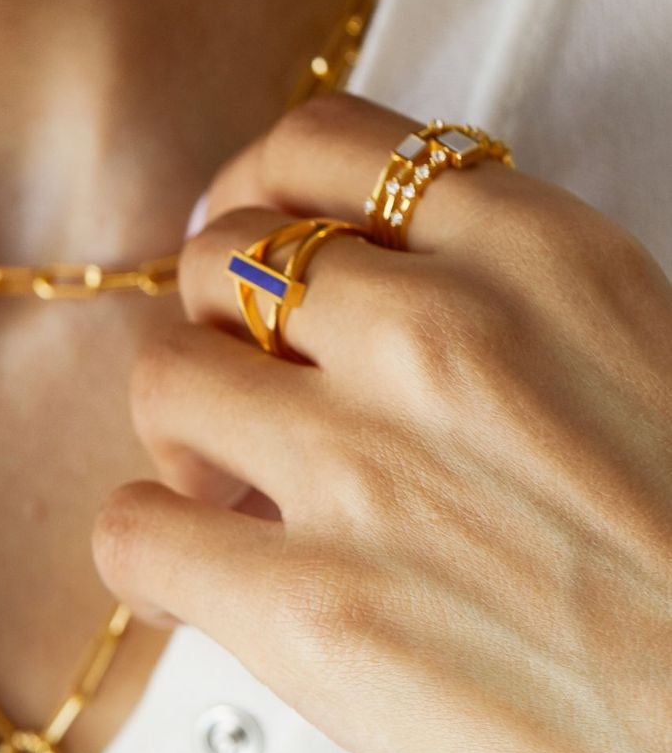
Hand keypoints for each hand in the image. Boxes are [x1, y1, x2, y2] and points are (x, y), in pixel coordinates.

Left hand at [93, 93, 671, 752]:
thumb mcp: (648, 366)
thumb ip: (511, 310)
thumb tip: (363, 296)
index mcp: (542, 257)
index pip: (323, 142)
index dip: (255, 189)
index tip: (245, 240)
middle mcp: (442, 332)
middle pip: (221, 258)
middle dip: (221, 328)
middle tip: (256, 400)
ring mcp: (366, 466)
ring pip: (162, 376)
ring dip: (185, 436)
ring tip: (237, 497)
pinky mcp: (310, 610)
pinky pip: (132, 531)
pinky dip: (155, 555)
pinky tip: (214, 589)